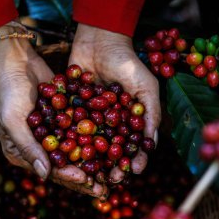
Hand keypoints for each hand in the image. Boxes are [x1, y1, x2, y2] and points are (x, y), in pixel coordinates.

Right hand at [0, 24, 107, 197]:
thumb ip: (28, 147)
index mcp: (23, 153)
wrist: (17, 61)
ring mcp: (54, 132)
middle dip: (86, 176)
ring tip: (112, 170)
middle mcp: (39, 146)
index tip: (87, 181)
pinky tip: (112, 144)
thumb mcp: (13, 121)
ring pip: (77, 150)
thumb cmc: (8, 92)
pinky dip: (94, 138)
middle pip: (66, 165)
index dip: (69, 177)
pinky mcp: (65, 118)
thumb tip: (44, 176)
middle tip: (105, 187)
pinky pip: (80, 131)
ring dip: (93, 160)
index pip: (49, 170)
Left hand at [69, 24, 160, 182]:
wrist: (99, 40)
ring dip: (88, 160)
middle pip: (110, 150)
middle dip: (110, 166)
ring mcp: (90, 117)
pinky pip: (70, 128)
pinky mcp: (72, 109)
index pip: (132, 145)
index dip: (134, 160)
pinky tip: (67, 154)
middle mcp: (109, 122)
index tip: (133, 171)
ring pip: (89, 144)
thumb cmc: (128, 62)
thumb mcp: (146, 86)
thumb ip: (151, 113)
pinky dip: (68, 141)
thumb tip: (151, 144)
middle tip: (108, 179)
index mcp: (129, 120)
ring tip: (87, 174)